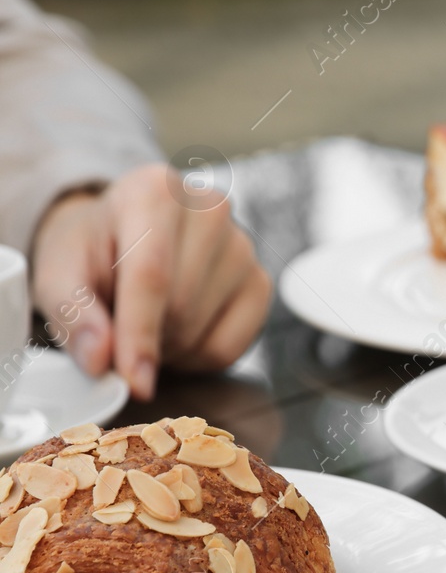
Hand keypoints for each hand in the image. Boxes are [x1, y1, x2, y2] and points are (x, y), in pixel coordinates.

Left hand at [30, 163, 272, 399]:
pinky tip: (177, 332)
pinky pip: (230, 347)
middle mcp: (210, 210)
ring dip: (167, 348)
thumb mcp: (58, 274)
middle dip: (145, 338)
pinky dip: (196, 356)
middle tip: (117, 332)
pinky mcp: (260, 282)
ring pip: (204, 331)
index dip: (139, 334)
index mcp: (155, 191)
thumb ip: (72, 313)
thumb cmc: (91, 252)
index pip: (152, 274)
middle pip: (180, 306)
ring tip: (147, 324)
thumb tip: (101, 359)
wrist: (121, 236)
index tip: (131, 381)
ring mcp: (243, 246)